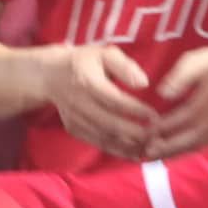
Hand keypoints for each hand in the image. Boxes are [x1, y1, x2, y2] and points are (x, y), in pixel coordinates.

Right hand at [41, 44, 155, 160]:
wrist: (49, 76)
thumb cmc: (84, 62)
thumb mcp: (104, 54)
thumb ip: (125, 66)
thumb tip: (144, 83)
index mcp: (87, 82)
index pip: (115, 101)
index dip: (136, 111)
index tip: (156, 117)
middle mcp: (79, 103)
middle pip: (110, 124)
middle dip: (136, 134)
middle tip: (158, 137)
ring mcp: (75, 119)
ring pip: (105, 138)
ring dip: (130, 146)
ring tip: (152, 148)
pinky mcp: (75, 130)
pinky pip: (98, 144)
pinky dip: (118, 151)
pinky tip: (137, 154)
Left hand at [143, 46, 207, 160]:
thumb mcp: (197, 60)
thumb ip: (180, 76)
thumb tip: (163, 93)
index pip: (190, 113)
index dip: (169, 124)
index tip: (148, 130)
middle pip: (196, 134)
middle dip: (171, 145)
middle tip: (148, 151)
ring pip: (202, 143)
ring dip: (178, 152)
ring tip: (156, 157)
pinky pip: (207, 145)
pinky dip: (189, 152)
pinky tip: (173, 155)